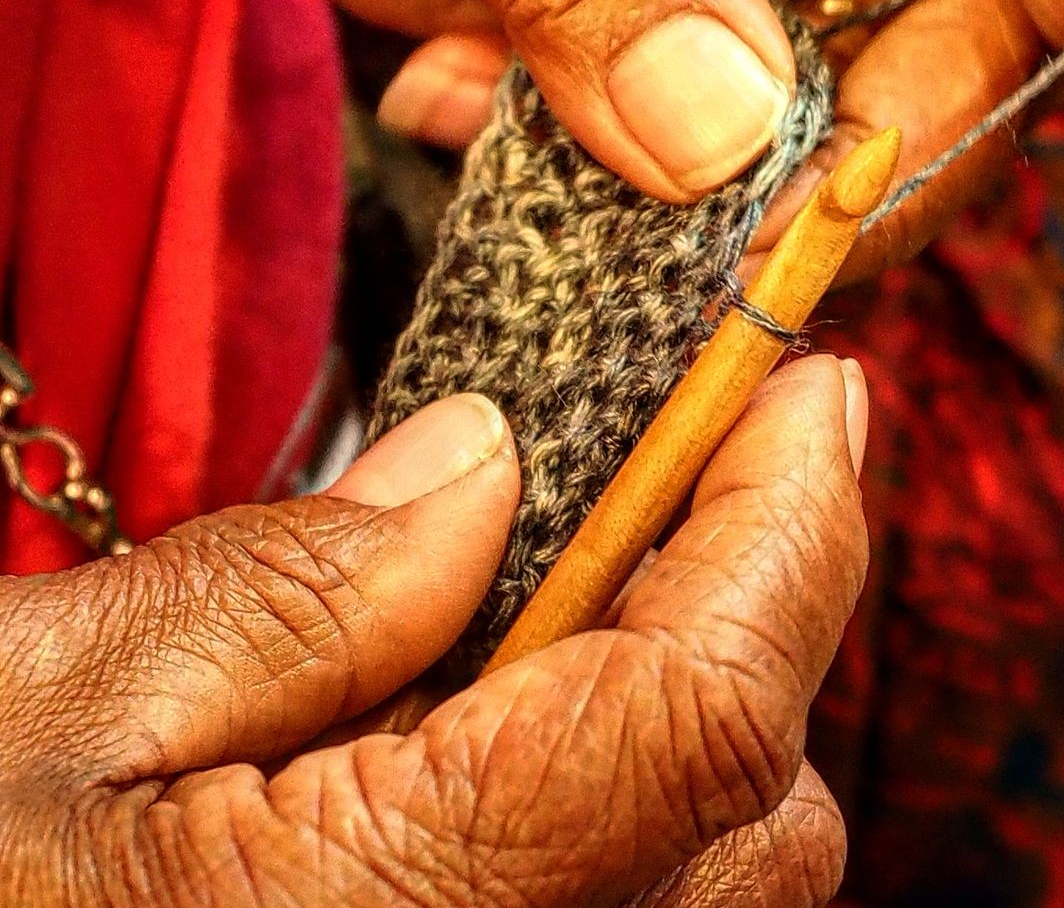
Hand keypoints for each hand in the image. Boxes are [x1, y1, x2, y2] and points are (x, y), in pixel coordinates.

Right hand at [0, 357, 866, 905]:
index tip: (809, 384)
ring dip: (703, 674)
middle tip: (702, 444)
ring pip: (721, 854)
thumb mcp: (52, 706)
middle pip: (754, 796)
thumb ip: (291, 590)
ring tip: (601, 551)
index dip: (788, 526)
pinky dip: (637, 760)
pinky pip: (643, 886)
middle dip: (757, 591)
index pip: (709, 714)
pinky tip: (528, 677)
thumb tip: (483, 463)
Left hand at [5, 0, 1063, 280]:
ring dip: (720, 203)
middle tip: (753, 250)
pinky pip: (673, 150)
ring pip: (811, 121)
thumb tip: (724, 134)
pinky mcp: (617, 27)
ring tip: (557, 162)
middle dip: (875, 170)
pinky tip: (469, 114)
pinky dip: (599, 186)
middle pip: (945, 37)